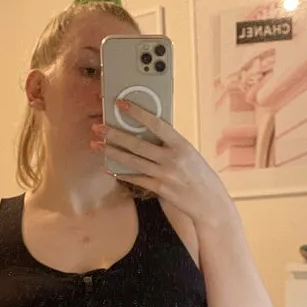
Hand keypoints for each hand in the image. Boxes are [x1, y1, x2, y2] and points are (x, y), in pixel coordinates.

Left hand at [91, 100, 232, 226]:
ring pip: (132, 161)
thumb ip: (171, 143)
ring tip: (97, 144)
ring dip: (112, 152)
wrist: (210, 202)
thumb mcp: (189, 153)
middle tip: (98, 127)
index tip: (121, 104)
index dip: (137, 113)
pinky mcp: (160, 188)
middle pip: (137, 144)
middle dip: (114, 134)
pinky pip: (136, 178)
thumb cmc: (200, 175)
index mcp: (181, 144)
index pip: (156, 124)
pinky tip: (109, 167)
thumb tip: (148, 131)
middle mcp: (172, 158)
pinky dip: (122, 172)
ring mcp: (165, 174)